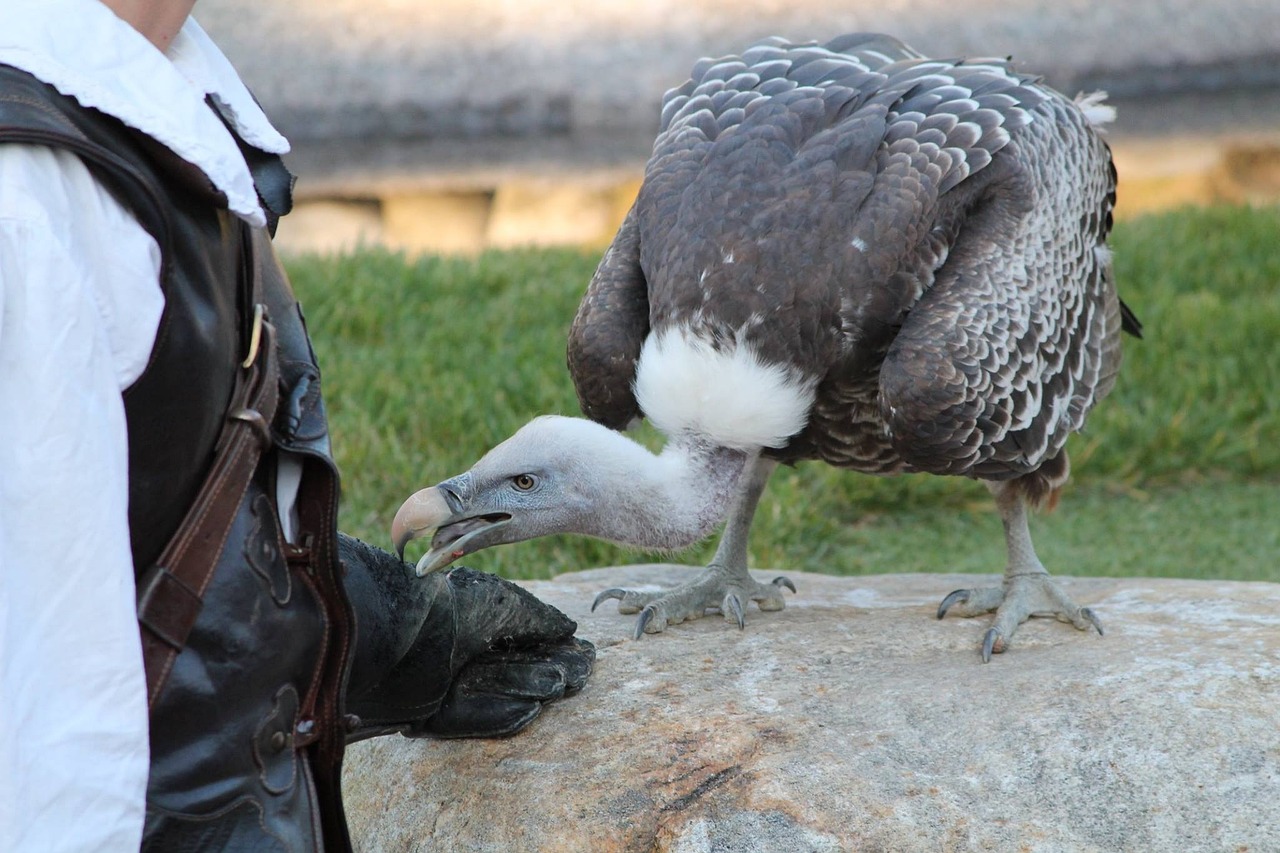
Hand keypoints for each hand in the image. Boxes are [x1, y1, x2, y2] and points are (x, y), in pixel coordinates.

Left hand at [339, 534, 593, 739]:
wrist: (386, 634)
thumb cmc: (443, 608)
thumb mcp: (500, 605)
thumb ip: (535, 618)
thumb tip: (569, 628)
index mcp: (469, 615)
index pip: (517, 634)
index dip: (551, 643)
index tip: (584, 651)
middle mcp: (455, 646)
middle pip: (510, 664)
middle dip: (548, 667)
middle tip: (583, 673)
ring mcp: (441, 679)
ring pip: (495, 689)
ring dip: (531, 687)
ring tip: (565, 685)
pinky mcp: (427, 711)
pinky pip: (468, 717)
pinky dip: (498, 714)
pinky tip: (531, 710)